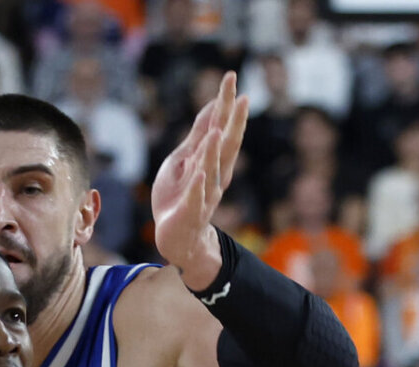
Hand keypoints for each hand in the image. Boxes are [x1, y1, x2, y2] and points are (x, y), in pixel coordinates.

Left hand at [152, 71, 248, 288]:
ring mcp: (204, 194)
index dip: (225, 103)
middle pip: (226, 146)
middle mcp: (214, 175)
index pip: (220, 126)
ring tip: (218, 130)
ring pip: (211, 170)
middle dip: (233, 123)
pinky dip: (197, 187)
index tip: (230, 77)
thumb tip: (212, 105)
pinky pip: (195, 199)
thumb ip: (198, 135)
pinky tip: (200, 173)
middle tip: (242, 98)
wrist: (176, 237)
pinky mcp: (189, 213)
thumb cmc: (179, 195)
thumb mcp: (185, 159)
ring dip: (214, 152)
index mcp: (212, 159)